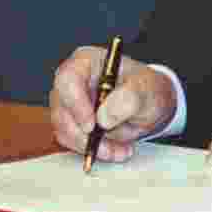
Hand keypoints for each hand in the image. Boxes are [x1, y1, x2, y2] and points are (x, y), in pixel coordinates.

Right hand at [50, 46, 176, 162]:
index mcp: (88, 61)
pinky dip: (93, 150)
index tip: (91, 125)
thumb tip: (104, 117)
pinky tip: (115, 149)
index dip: (76, 103)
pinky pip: (73, 142)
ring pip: (65, 130)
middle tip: (109, 147)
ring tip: (120, 149)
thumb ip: (129, 99)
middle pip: (62, 109)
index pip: (68, 79)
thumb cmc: (146, 88)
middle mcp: (73, 80)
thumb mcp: (146, 89)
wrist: (149, 103)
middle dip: (84, 134)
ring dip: (91, 146)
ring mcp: (69, 102)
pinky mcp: (71, 122)